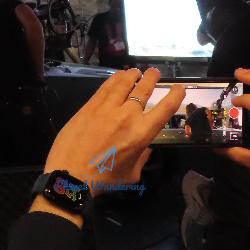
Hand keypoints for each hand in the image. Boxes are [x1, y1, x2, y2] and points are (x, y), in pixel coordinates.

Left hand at [46, 68, 183, 189]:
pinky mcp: (90, 106)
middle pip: (143, 89)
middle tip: (154, 72)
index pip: (165, 109)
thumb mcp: (131, 174)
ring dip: (132, 74)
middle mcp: (127, 116)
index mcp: (142, 133)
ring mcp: (107, 108)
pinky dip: (114, 79)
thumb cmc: (104, 179)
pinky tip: (117, 76)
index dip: (175, 95)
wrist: (71, 174)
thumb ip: (142, 158)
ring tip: (136, 70)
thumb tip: (146, 147)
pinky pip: (105, 87)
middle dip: (151, 77)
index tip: (179, 88)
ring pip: (123, 83)